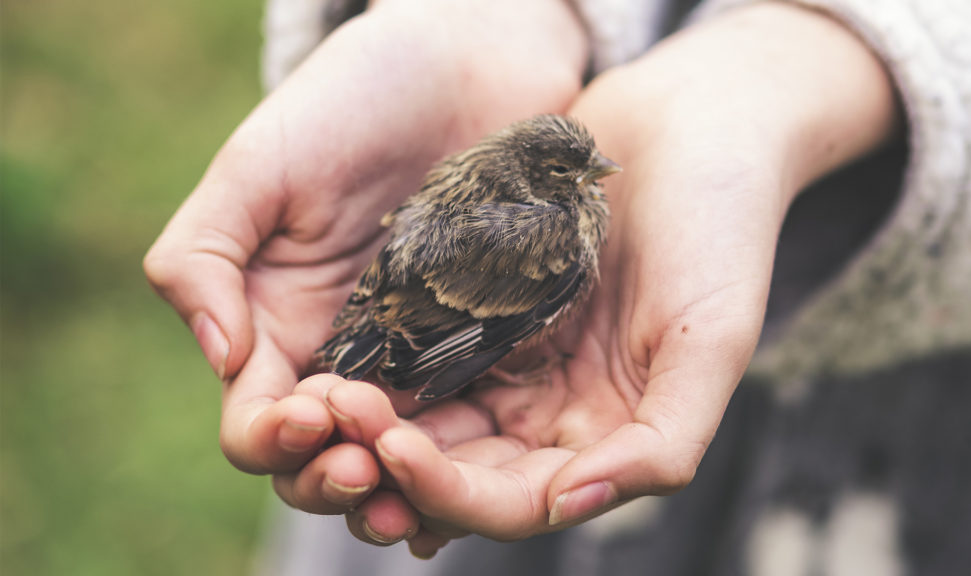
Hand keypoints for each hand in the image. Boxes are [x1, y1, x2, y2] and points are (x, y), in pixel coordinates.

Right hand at [143, 0, 585, 512]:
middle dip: (335, 477)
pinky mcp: (486, 340)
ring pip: (400, 457)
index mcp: (278, 323)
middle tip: (368, 468)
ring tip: (422, 494)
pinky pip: (473, 418)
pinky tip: (480, 471)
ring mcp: (419, 352)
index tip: (312, 413)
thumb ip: (205, 254)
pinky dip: (466, 457)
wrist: (469, 59)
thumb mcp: (260, 164)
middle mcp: (345, 352)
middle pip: (326, 456)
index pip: (257, 418)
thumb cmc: (356, 98)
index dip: (273, 436)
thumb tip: (220, 359)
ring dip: (401, 488)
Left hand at [333, 2, 898, 556]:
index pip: (515, 502)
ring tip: (321, 393)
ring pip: (425, 418)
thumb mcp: (714, 340)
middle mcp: (549, 414)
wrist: (692, 125)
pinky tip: (337, 353)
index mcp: (604, 439)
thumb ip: (662, 442)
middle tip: (335, 418)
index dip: (452, 493)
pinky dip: (378, 362)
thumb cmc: (719, 228)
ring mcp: (510, 362)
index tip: (396, 449)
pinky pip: (416, 350)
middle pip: (455, 471)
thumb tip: (567, 505)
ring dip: (372, 420)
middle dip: (392, 459)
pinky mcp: (477, 308)